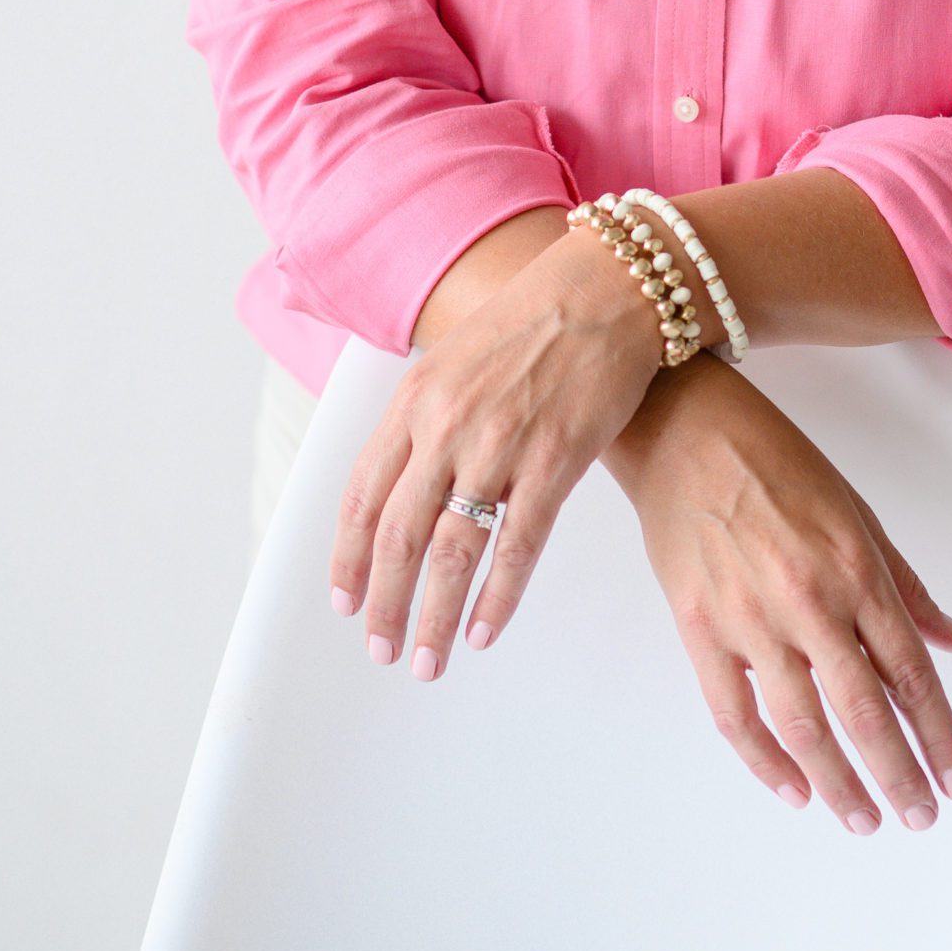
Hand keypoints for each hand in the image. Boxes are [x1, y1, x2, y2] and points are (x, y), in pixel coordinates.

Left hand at [329, 229, 662, 674]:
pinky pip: (516, 547)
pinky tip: (485, 630)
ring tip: (428, 661)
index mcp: (413, 401)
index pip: (363, 496)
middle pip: (398, 536)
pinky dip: (497, 597)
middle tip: (381, 651)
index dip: (350, 558)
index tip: (346, 602)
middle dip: (384, 604)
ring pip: (451, 553)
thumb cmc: (533, 320)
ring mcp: (499, 446)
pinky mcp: (554, 461)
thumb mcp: (455, 358)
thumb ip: (425, 418)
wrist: (605, 289)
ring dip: (434, 616)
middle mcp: (446, 427)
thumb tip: (404, 484)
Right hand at [619, 358, 951, 833]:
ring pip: (803, 725)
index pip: (910, 672)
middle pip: (864, 710)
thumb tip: (951, 642)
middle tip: (919, 816)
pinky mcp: (700, 628)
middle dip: (898, 773)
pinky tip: (792, 789)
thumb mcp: (855, 510)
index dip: (938, 734)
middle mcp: (810, 601)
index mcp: (855, 568)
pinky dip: (764, 760)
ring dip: (838, 782)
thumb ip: (904, 584)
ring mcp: (751, 619)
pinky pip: (735, 712)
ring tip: (864, 819)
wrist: (684, 428)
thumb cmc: (773, 459)